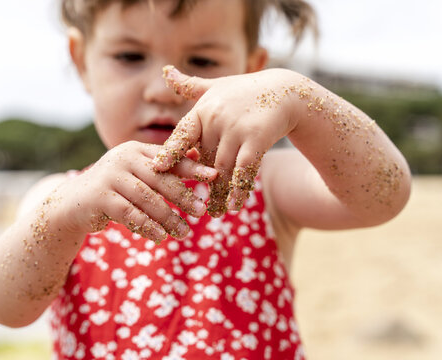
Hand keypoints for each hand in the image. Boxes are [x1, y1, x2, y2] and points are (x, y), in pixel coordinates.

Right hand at [57, 141, 216, 242]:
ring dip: (168, 217)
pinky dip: (147, 226)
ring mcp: (110, 176)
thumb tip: (201, 165)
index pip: (169, 158)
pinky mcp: (100, 196)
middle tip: (202, 211)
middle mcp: (123, 158)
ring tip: (185, 232)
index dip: (192, 167)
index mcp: (136, 150)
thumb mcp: (136, 175)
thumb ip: (162, 170)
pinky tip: (160, 237)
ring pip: (147, 198)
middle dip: (183, 195)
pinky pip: (130, 214)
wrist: (72, 204)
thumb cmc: (114, 190)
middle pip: (160, 178)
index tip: (214, 176)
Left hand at [153, 66, 296, 215]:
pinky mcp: (257, 139)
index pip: (181, 134)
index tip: (156, 168)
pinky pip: (243, 169)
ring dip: (218, 193)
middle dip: (198, 183)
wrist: (285, 92)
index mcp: (203, 108)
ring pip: (221, 168)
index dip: (169, 152)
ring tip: (214, 212)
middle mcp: (217, 118)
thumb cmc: (245, 91)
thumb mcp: (216, 86)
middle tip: (188, 205)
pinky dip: (239, 189)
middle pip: (203, 158)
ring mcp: (237, 129)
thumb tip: (164, 72)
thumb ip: (189, 86)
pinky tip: (235, 206)